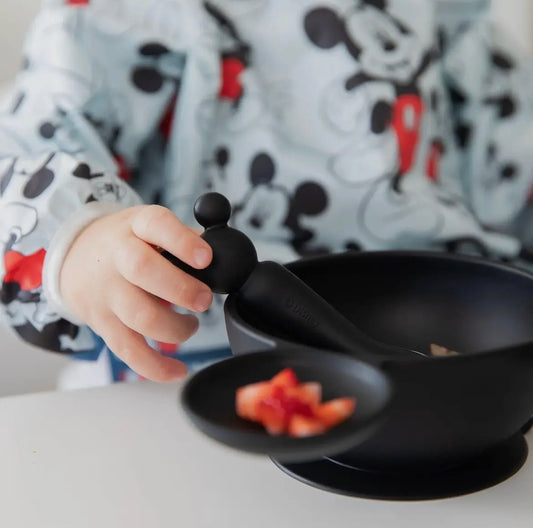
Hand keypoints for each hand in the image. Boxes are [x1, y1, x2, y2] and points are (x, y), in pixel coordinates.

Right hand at [60, 205, 212, 381]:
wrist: (75, 256)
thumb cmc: (126, 243)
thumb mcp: (150, 227)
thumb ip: (185, 239)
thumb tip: (225, 257)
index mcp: (136, 226)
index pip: (156, 225)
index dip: (182, 242)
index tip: (206, 258)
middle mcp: (117, 256)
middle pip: (142, 270)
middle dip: (180, 288)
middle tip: (204, 300)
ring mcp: (107, 291)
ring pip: (138, 315)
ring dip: (174, 329)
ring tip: (191, 325)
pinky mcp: (102, 322)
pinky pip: (127, 349)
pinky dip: (154, 365)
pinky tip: (177, 370)